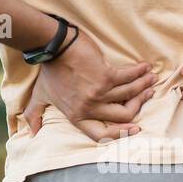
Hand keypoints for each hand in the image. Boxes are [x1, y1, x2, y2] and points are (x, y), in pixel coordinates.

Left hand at [22, 30, 156, 141]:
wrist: (53, 47)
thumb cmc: (49, 70)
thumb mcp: (41, 95)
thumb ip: (35, 114)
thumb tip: (31, 132)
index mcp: (77, 116)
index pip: (101, 134)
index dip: (121, 133)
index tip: (136, 128)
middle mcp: (89, 108)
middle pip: (123, 115)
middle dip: (139, 104)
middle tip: (146, 94)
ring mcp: (98, 93)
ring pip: (129, 95)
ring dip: (143, 86)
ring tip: (151, 78)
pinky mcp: (105, 76)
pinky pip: (129, 78)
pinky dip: (139, 72)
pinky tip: (145, 68)